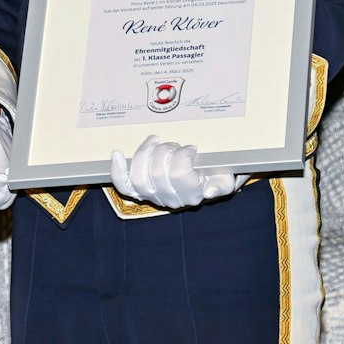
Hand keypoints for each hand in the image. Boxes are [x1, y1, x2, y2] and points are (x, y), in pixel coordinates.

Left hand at [109, 135, 246, 209]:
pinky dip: (117, 169)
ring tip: (157, 143)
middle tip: (174, 144)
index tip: (191, 148)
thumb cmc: (216, 174)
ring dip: (146, 153)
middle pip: (157, 173)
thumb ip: (223, 185)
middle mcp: (170, 199)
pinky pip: (123, 185)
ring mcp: (153, 196)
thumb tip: (209, 192)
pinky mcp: (138, 190)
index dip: (182, 156)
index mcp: (192, 194)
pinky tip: (116, 154)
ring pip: (139, 176)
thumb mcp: (228, 177)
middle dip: (164, 151)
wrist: (205, 178)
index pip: (179, 176)